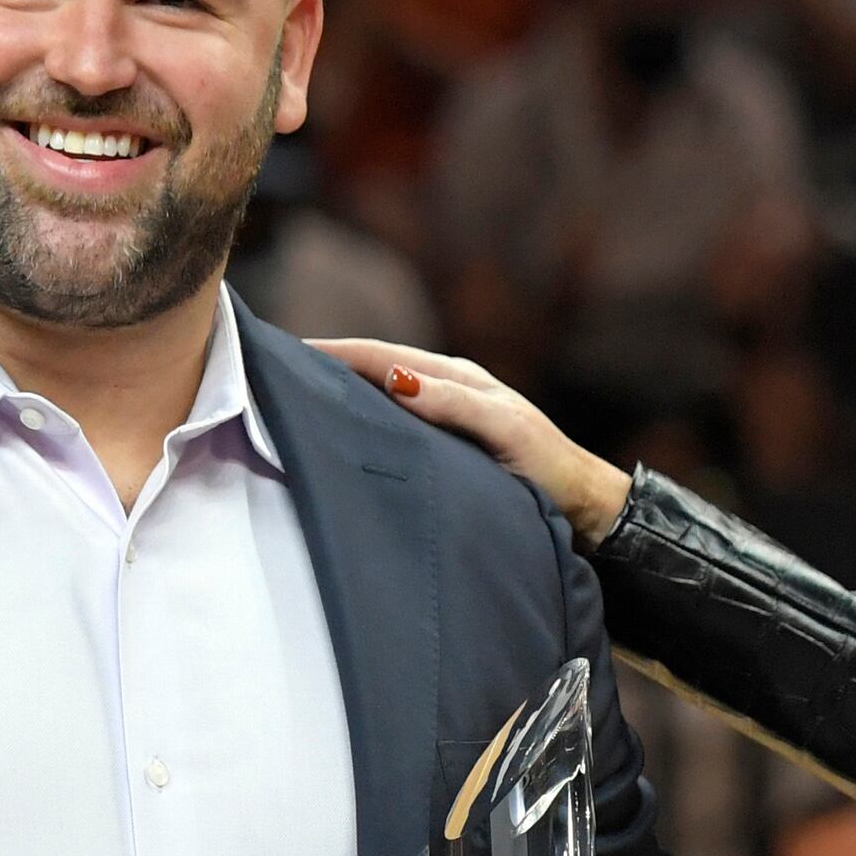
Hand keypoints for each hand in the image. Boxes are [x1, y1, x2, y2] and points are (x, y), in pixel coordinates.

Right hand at [314, 338, 632, 545]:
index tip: (283, 353)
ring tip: (294, 397)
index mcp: (455, 375)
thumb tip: (395, 379)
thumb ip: (453, 404)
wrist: (584, 503)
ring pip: (381, 392)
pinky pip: (393, 419)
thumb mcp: (504, 431)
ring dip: (341, 391)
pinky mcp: (446, 440)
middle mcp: (446, 386)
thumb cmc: (548, 467)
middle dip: (326, 365)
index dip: (332, 352)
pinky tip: (343, 430)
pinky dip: (363, 415)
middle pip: (374, 367)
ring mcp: (445, 412)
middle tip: (271, 372)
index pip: (379, 355)